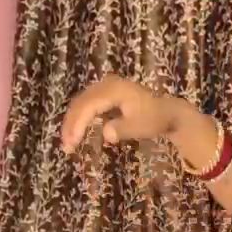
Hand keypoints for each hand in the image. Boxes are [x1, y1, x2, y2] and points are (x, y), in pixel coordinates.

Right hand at [61, 76, 176, 153]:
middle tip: (66, 146)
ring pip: (80, 103)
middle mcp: (106, 84)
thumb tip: (106, 134)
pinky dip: (79, 118)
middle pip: (80, 103)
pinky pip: (86, 104)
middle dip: (71, 125)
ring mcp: (105, 87)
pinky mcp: (105, 93)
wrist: (166, 111)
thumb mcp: (141, 127)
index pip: (89, 106)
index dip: (78, 124)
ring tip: (68, 143)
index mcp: (114, 90)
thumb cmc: (154, 119)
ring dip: (72, 122)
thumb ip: (123, 129)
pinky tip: (76, 133)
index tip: (72, 142)